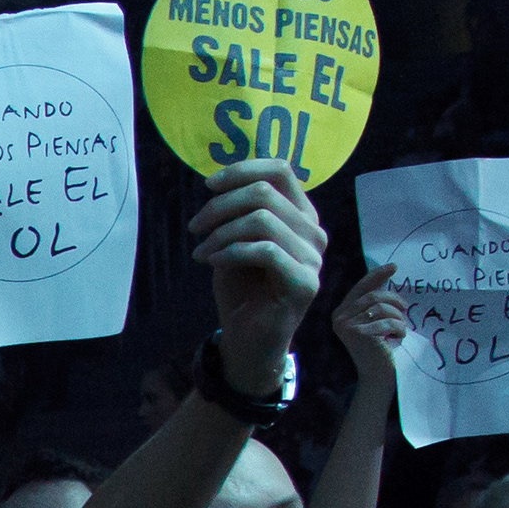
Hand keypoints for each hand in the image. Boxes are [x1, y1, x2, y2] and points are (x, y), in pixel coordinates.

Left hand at [186, 159, 328, 371]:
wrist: (247, 338)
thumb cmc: (241, 288)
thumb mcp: (234, 240)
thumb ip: (236, 210)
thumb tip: (219, 180)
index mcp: (300, 215)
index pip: (281, 170)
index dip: (242, 170)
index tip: (208, 185)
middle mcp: (313, 232)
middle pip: (265, 192)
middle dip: (220, 206)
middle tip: (194, 227)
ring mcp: (313, 258)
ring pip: (263, 220)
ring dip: (221, 232)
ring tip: (201, 250)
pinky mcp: (305, 283)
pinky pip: (264, 251)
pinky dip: (230, 252)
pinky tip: (213, 262)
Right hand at [329, 262, 402, 383]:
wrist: (376, 376)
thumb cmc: (378, 349)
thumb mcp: (374, 322)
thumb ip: (373, 304)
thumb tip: (386, 279)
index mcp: (341, 312)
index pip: (360, 288)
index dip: (377, 275)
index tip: (394, 267)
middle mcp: (339, 318)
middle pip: (373, 296)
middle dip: (394, 300)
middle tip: (406, 309)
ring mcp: (347, 326)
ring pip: (381, 308)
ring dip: (397, 318)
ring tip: (400, 329)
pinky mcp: (358, 334)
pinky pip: (387, 322)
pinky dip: (399, 329)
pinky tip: (397, 339)